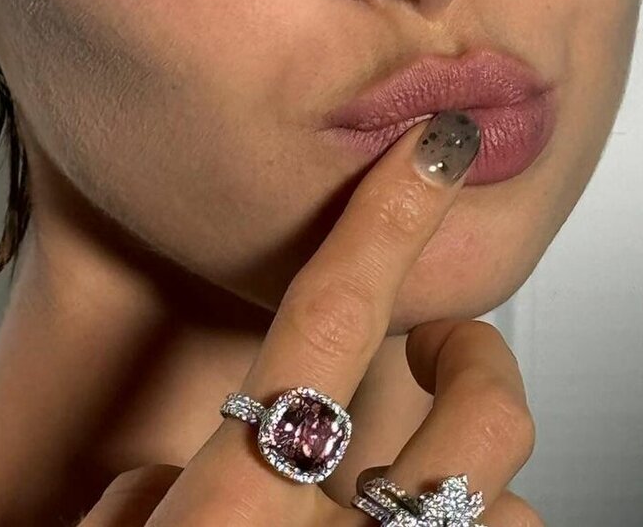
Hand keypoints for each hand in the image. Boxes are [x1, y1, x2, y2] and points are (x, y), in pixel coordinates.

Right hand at [79, 111, 541, 525]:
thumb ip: (134, 498)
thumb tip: (159, 480)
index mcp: (236, 519)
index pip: (328, 322)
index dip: (389, 219)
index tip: (434, 151)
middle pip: (475, 417)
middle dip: (478, 358)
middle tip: (447, 342)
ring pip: (508, 505)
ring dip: (475, 474)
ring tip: (430, 473)